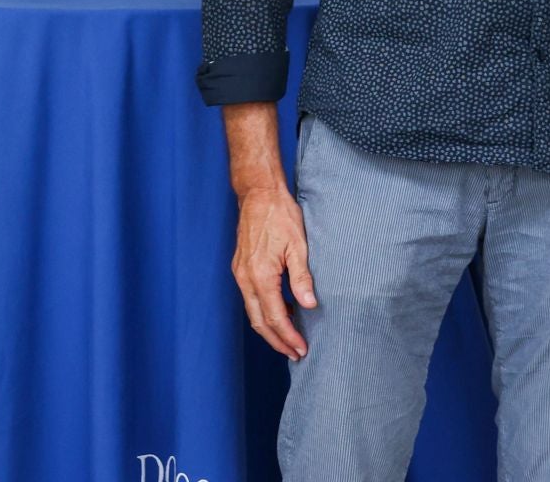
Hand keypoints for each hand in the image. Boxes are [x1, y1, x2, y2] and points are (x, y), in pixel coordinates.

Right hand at [232, 184, 316, 359]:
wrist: (258, 194)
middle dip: (277, 340)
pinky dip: (265, 310)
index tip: (301, 349)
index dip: (288, 336)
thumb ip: (302, 278)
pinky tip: (282, 312)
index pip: (274, 317)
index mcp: (260, 275)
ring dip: (270, 328)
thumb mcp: (298, 245)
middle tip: (295, 354)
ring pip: (253, 311)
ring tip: (290, 339)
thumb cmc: (281, 215)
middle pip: (259, 321)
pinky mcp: (241, 268)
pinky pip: (251, 298)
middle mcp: (245, 278)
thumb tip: (309, 305)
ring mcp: (240, 274)